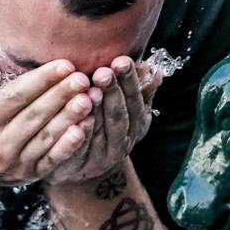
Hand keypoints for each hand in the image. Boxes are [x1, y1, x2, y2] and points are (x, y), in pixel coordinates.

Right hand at [0, 58, 95, 187]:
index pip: (15, 96)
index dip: (41, 80)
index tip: (64, 64)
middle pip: (35, 115)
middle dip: (61, 95)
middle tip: (84, 78)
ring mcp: (13, 162)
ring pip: (46, 137)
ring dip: (70, 118)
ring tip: (91, 99)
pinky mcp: (26, 174)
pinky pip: (51, 160)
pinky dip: (69, 146)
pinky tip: (85, 129)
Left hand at [44, 56, 161, 186]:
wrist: (79, 167)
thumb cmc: (101, 125)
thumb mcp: (123, 107)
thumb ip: (137, 89)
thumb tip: (153, 70)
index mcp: (137, 124)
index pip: (135, 101)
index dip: (130, 82)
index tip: (122, 61)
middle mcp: (124, 143)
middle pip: (119, 116)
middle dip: (113, 93)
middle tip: (103, 72)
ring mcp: (103, 159)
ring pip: (102, 133)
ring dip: (97, 112)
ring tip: (90, 91)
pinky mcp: (82, 168)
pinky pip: (81, 151)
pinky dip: (81, 136)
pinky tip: (75, 121)